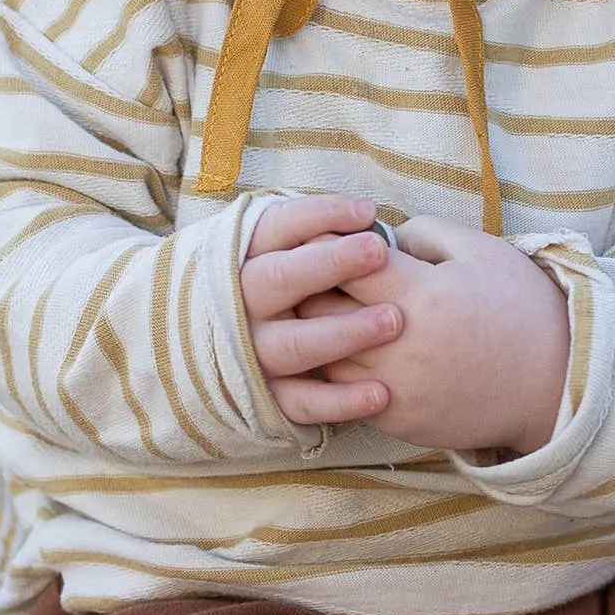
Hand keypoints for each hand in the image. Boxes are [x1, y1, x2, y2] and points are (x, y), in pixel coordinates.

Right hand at [241, 193, 407, 427]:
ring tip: (393, 321)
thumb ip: (314, 233)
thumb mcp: (282, 251)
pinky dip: (338, 401)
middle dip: (328, 264)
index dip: (319, 216)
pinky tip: (380, 394)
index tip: (367, 212)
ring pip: (293, 344)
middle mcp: (242, 305)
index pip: (276, 228)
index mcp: (246, 259)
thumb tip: (367, 217)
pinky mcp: (266, 398)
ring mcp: (252, 353)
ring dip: (342, 333)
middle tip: (377, 252)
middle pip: (278, 280)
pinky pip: (300, 402)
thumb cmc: (283, 287)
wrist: (221, 348)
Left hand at [292, 213, 570, 455]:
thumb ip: (422, 232)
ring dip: (316, 331)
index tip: (327, 239)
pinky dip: (335, 369)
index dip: (326, 245)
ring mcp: (394, 388)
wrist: (555, 384)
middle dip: (311, 286)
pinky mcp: (395, 420)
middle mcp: (398, 344)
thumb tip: (375, 235)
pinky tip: (345, 350)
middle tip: (314, 274)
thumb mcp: (479, 250)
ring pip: (320, 356)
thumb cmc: (519, 307)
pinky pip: (340, 393)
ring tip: (325, 313)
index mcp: (419, 293)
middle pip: (319, 310)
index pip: (340, 261)